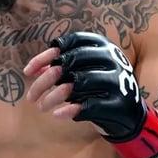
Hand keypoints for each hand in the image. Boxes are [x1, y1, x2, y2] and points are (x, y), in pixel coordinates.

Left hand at [24, 31, 145, 139]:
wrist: (129, 113)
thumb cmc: (98, 88)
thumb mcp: (81, 72)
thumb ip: (59, 67)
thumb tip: (31, 70)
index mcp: (102, 45)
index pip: (69, 42)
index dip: (45, 56)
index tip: (28, 72)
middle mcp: (111, 58)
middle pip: (70, 62)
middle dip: (45, 80)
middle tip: (31, 96)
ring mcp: (118, 79)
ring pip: (78, 83)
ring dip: (53, 96)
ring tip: (41, 106)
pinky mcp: (119, 102)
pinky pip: (90, 105)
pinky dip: (70, 110)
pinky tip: (57, 114)